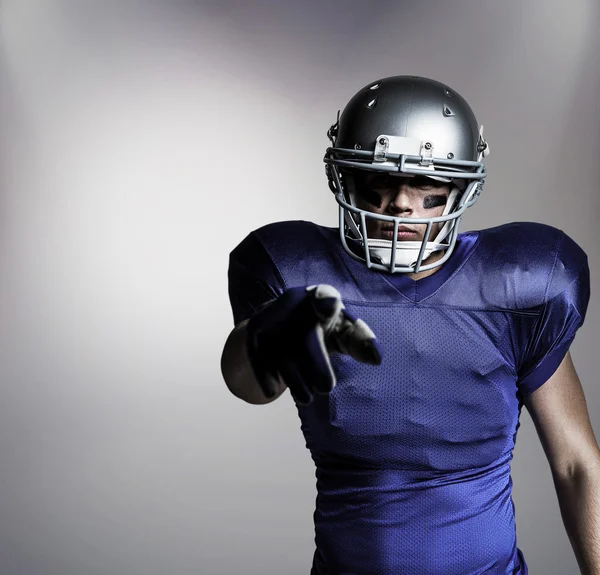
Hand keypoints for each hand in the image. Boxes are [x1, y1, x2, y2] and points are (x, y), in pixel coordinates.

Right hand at [245, 284, 381, 404]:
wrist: (284, 322)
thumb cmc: (323, 325)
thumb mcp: (343, 330)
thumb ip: (360, 341)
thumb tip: (376, 358)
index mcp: (321, 297)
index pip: (325, 296)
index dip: (326, 301)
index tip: (329, 306)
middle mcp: (294, 302)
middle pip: (305, 338)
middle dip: (316, 365)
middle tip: (327, 387)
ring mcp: (272, 317)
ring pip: (283, 353)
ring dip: (294, 378)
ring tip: (307, 397)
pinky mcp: (255, 332)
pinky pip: (259, 356)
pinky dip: (265, 375)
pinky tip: (272, 390)